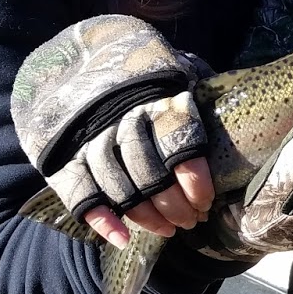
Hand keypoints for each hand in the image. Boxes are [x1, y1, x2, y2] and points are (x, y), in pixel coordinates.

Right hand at [12, 14, 214, 247]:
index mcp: (154, 95)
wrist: (71, 55)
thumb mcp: (171, 64)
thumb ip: (195, 82)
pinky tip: (122, 237)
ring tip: (167, 230)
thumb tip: (230, 98)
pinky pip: (82, 194)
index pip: (179, 141)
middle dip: (174, 205)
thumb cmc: (138, 68)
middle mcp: (121, 118)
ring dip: (146, 216)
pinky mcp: (62, 156)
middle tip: (191, 221)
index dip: (194, 178)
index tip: (205, 201)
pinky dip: (102, 219)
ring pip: (121, 188)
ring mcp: (90, 138)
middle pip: (151, 173)